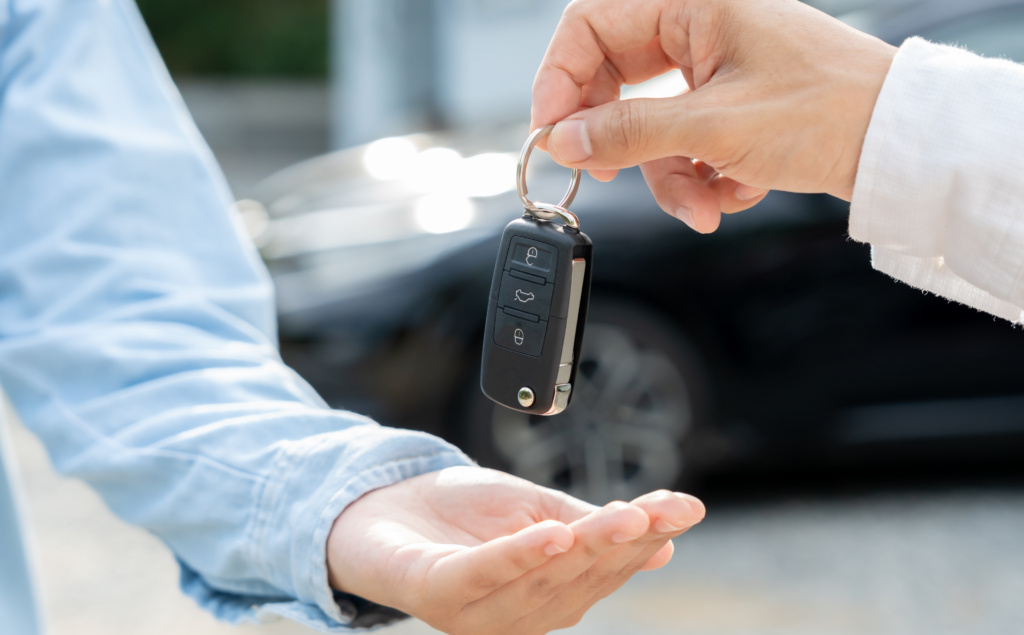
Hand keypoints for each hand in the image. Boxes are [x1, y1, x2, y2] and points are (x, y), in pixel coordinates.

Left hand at [327, 466, 703, 634]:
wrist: (379, 508)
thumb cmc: (462, 515)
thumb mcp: (538, 510)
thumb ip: (592, 528)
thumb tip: (665, 541)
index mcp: (550, 596)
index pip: (608, 568)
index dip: (649, 538)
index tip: (686, 508)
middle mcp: (520, 615)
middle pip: (583, 577)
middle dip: (627, 541)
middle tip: (662, 510)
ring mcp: (478, 612)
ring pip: (544, 579)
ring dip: (586, 547)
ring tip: (625, 516)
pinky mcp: (438, 593)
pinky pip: (485, 576)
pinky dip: (521, 556)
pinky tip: (554, 534)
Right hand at [531, 0, 896, 232]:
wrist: (898, 145)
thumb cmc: (830, 110)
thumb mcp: (714, 125)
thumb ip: (627, 132)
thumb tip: (563, 139)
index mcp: (691, 2)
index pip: (589, 25)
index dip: (559, 79)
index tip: (551, 133)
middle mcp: (699, 27)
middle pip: (615, 81)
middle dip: (618, 140)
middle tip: (607, 174)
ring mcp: (714, 69)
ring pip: (650, 124)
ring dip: (669, 175)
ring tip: (703, 203)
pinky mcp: (730, 106)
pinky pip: (684, 143)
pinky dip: (701, 176)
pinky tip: (735, 188)